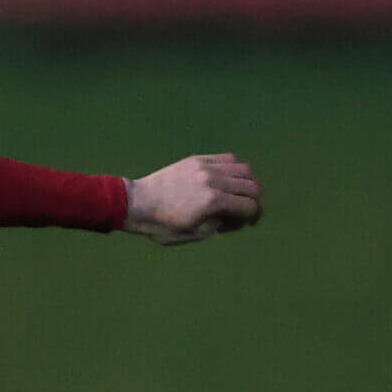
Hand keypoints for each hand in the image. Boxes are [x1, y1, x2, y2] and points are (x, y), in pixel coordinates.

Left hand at [123, 154, 261, 245]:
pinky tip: (226, 179)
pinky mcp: (197, 159)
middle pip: (251, 185)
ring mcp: (206, 166)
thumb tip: (237, 217)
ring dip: (246, 183)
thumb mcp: (195, 234)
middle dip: (255, 200)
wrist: (137, 203)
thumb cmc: (163, 225)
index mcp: (213, 202)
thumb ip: (221, 225)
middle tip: (247, 210)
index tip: (248, 223)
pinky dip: (233, 168)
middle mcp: (214, 180)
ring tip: (238, 194)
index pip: (249, 206)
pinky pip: (227, 158)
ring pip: (243, 168)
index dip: (254, 216)